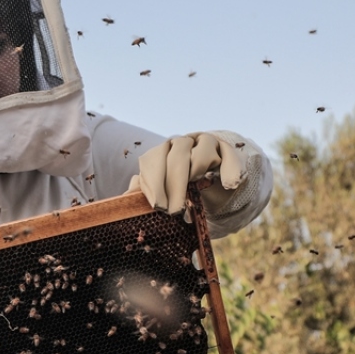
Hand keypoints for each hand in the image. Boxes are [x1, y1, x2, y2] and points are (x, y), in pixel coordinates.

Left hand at [129, 131, 248, 213]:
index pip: (154, 160)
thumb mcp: (165, 191)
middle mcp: (182, 143)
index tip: (158, 206)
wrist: (216, 182)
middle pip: (177, 154)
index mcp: (163, 152)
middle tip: (175, 210)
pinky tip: (228, 185)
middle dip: (175, 183)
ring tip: (198, 189)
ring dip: (198, 168)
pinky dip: (229, 169)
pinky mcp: (227, 149)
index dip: (155, 183)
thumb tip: (125, 198)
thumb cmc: (184, 188)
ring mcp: (206, 143)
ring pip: (202, 150)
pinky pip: (230, 154)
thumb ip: (148, 191)